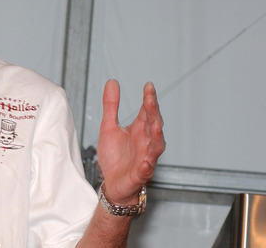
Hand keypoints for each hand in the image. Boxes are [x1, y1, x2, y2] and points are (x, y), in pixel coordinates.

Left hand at [96, 80, 164, 203]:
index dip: (149, 99)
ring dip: (157, 136)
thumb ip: (111, 105)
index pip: (147, 111)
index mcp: (139, 129)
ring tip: (156, 125)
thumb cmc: (115, 156)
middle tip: (150, 99)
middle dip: (153, 112)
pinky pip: (146, 170)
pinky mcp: (140, 174)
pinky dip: (146, 166)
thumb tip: (112, 81)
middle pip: (154, 124)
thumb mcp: (108, 127)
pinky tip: (145, 162)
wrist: (113, 183)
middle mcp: (146, 141)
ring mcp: (145, 157)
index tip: (148, 86)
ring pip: (156, 146)